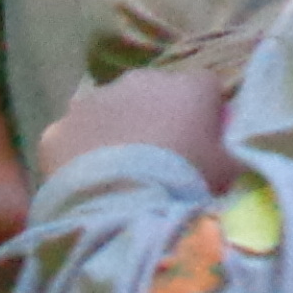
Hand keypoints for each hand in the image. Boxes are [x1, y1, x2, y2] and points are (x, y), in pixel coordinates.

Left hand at [38, 65, 231, 181]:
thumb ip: (231, 152)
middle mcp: (139, 81)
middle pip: (152, 94)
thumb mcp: (228, 172)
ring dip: (114, 132)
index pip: (205, 88)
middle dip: (155, 118)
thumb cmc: (186, 185)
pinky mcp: (59, 128)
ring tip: (120, 175)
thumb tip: (233, 149)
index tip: (202, 144)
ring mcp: (94, 101)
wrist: (121, 210)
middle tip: (158, 161)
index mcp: (187, 87)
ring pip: (108, 111)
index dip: (204, 115)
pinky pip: (73, 137)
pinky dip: (79, 154)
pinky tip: (87, 184)